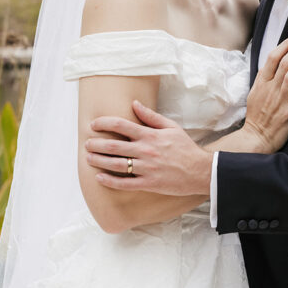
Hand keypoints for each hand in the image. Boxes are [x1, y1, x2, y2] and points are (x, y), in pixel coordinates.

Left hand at [85, 107, 212, 195]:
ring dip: (99, 161)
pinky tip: (100, 178)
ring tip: (88, 158)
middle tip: (87, 143)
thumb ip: (151, 116)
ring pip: (116, 165)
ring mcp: (146, 168)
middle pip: (114, 146)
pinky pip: (125, 184)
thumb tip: (134, 104)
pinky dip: (110, 181)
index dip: (104, 123)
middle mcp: (146, 151)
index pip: (121, 125)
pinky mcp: (149, 184)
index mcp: (150, 135)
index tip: (93, 125)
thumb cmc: (185, 147)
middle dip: (96, 144)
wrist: (200, 171)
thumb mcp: (171, 127)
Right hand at [243, 32, 287, 152]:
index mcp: (262, 83)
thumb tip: (274, 62)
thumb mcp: (255, 93)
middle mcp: (271, 89)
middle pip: (284, 63)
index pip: (272, 58)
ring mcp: (280, 100)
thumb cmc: (257, 116)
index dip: (285, 45)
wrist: (255, 139)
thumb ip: (265, 78)